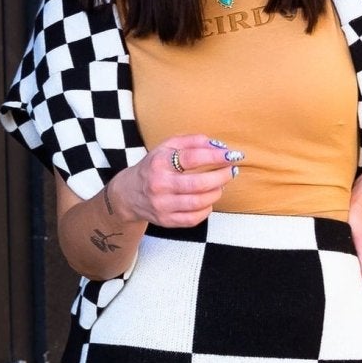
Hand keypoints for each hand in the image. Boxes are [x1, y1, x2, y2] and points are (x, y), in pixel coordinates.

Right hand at [113, 133, 241, 227]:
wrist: (129, 193)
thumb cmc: (154, 166)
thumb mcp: (167, 147)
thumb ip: (192, 142)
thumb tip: (218, 146)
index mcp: (159, 162)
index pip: (192, 158)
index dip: (215, 156)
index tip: (231, 155)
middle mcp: (159, 184)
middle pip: (198, 184)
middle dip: (221, 177)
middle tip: (232, 171)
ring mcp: (162, 205)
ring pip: (199, 203)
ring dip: (216, 193)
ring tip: (220, 185)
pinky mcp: (166, 220)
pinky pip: (194, 219)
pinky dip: (207, 209)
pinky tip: (208, 200)